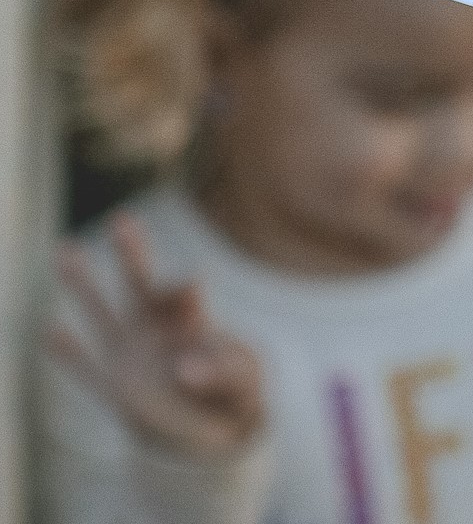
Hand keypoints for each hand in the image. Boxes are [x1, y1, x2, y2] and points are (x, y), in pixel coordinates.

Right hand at [48, 212, 265, 460]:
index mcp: (193, 321)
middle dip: (131, 254)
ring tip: (65, 249)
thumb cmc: (234, 395)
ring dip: (83, 286)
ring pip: (102, 315)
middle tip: (123, 221)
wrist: (214, 432)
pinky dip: (69, 354)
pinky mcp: (114, 389)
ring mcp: (130, 356)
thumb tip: (185, 369)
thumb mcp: (241, 382)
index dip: (184, 291)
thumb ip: (221, 372)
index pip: (183, 295)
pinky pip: (86, 368)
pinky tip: (49, 333)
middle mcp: (156, 330)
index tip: (193, 289)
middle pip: (140, 285)